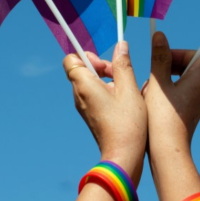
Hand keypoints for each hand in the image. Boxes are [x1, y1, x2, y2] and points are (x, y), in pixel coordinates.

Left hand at [62, 42, 146, 182]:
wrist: (123, 156)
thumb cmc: (126, 123)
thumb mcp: (129, 89)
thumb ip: (123, 65)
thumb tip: (121, 44)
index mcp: (83, 85)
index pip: (70, 59)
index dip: (87, 55)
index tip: (106, 64)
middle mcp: (78, 95)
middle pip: (82, 69)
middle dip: (101, 66)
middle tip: (119, 76)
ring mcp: (83, 107)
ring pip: (89, 82)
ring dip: (106, 79)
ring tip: (124, 90)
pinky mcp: (90, 115)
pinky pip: (93, 95)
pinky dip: (106, 92)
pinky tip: (123, 101)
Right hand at [143, 32, 199, 155]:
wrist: (168, 150)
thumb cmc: (162, 116)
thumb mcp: (157, 83)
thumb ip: (159, 58)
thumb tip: (160, 35)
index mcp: (199, 81)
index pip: (199, 55)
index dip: (181, 52)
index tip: (164, 58)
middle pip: (191, 67)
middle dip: (170, 65)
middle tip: (155, 71)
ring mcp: (197, 103)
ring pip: (182, 81)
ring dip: (165, 80)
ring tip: (150, 89)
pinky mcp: (188, 113)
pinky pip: (180, 94)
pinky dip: (166, 93)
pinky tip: (151, 102)